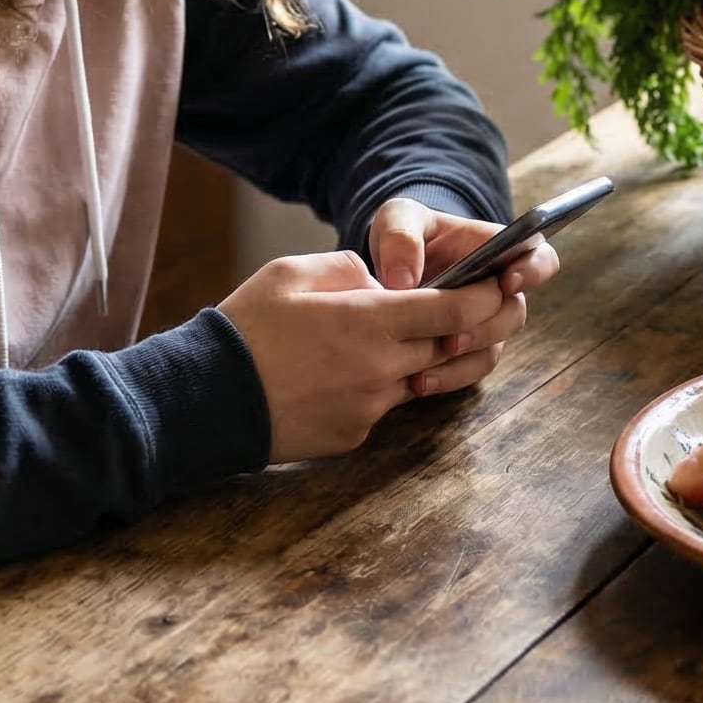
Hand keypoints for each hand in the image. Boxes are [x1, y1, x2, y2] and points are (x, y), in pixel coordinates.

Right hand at [218, 249, 508, 462]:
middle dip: (452, 330)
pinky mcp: (353, 435)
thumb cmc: (245, 329)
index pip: (455, 310)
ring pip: (412, 379)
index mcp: (371, 321)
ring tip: (359, 344)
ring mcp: (370, 406)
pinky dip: (369, 389)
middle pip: (444, 347)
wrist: (206, 401)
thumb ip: (347, 268)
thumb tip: (377, 281)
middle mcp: (382, 368)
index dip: (484, 297)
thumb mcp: (290, 273)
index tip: (496, 286)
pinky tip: (330, 378)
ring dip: (403, 361)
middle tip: (445, 313)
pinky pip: (379, 406)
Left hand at [366, 197, 563, 398]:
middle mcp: (496, 289)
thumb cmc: (403, 235)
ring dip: (465, 359)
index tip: (506, 283)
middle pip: (514, 313)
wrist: (387, 270)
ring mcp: (482, 322)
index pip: (538, 257)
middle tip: (452, 337)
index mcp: (494, 248)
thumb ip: (400, 236)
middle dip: (487, 328)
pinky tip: (419, 380)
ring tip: (426, 366)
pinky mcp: (464, 349)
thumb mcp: (397, 218)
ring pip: (493, 347)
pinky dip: (447, 377)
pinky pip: (469, 369)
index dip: (533, 271)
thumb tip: (403, 281)